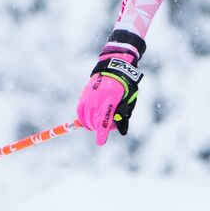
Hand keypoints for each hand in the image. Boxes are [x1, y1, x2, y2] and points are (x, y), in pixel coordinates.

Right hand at [77, 31, 145, 145]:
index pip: (104, 119)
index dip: (102, 132)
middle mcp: (97, 98)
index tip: (100, 142)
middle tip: (110, 126)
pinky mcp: (83, 96)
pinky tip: (90, 120)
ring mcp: (88, 97)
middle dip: (101, 128)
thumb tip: (121, 131)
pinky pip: (80, 113)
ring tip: (100, 122)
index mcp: (111, 98)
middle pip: (94, 122)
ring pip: (86, 119)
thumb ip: (124, 115)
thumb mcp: (129, 99)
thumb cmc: (124, 85)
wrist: (113, 68)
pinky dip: (84, 119)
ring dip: (92, 125)